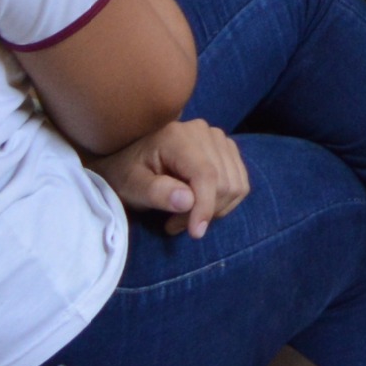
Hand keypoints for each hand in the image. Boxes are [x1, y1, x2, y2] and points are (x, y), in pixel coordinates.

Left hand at [93, 118, 247, 235]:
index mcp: (178, 137)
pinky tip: (198, 206)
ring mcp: (219, 138)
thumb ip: (157, 192)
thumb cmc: (126, 175)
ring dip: (214, 210)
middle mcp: (204, 132)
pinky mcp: (227, 149)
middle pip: (224, 182)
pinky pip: (239, 183)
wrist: (128, 160)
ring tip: (183, 217)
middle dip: (204, 211)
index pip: (206, 175)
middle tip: (173, 225)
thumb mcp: (131, 186)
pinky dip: (223, 203)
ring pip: (235, 185)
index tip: (196, 233)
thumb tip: (188, 200)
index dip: (206, 206)